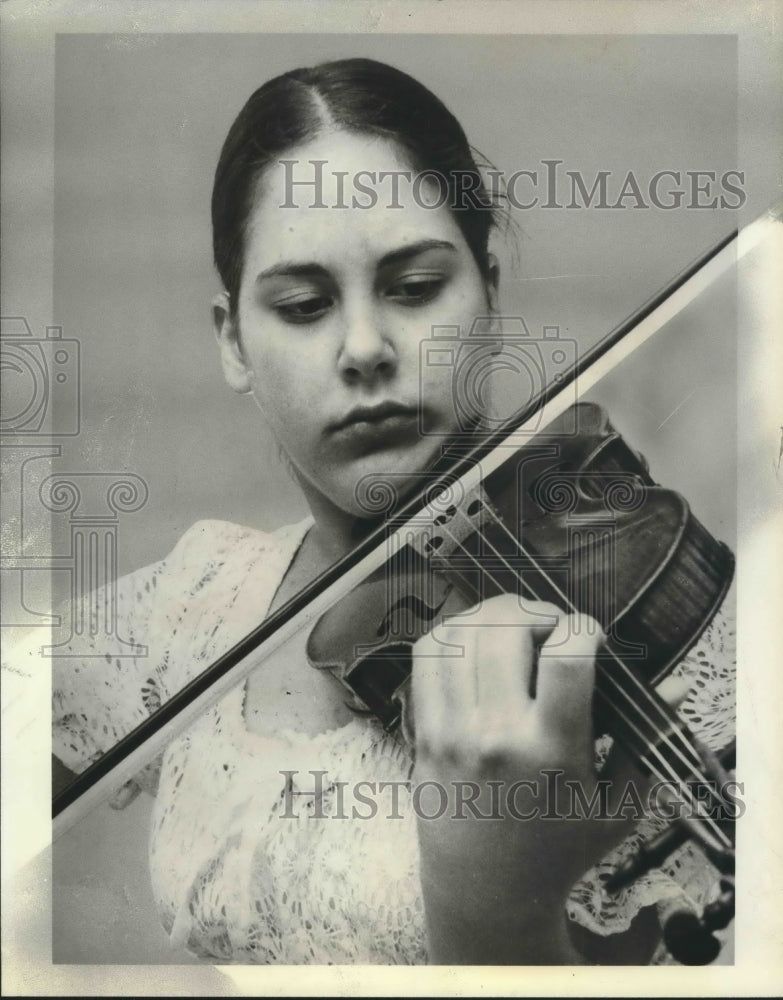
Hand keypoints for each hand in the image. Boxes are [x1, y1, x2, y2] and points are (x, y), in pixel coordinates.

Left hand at [410, 594, 632, 962]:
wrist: (485, 891)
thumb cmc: (559, 848)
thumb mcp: (618, 805)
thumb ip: (644, 741)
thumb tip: (675, 685)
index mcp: (551, 751)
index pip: (566, 657)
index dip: (584, 627)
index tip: (591, 636)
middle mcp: (496, 734)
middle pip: (506, 629)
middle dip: (537, 611)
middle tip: (552, 628)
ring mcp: (452, 730)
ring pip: (462, 633)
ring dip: (494, 614)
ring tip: (516, 627)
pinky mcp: (423, 730)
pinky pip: (427, 654)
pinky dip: (453, 632)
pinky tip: (478, 642)